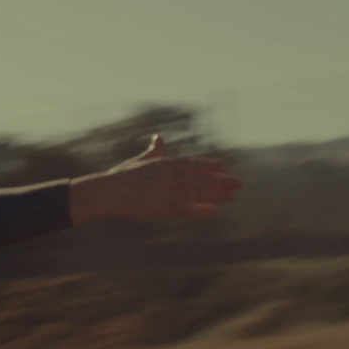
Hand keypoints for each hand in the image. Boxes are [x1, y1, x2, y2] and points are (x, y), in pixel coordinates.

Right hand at [69, 135, 241, 223]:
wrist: (109, 192)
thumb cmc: (123, 175)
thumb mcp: (140, 160)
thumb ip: (154, 151)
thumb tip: (158, 138)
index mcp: (165, 164)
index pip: (194, 163)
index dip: (211, 165)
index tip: (225, 167)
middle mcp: (170, 178)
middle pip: (201, 179)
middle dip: (222, 181)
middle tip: (238, 183)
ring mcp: (167, 193)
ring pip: (197, 194)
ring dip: (217, 195)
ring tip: (232, 196)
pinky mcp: (162, 209)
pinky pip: (185, 210)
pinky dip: (200, 210)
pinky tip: (214, 210)